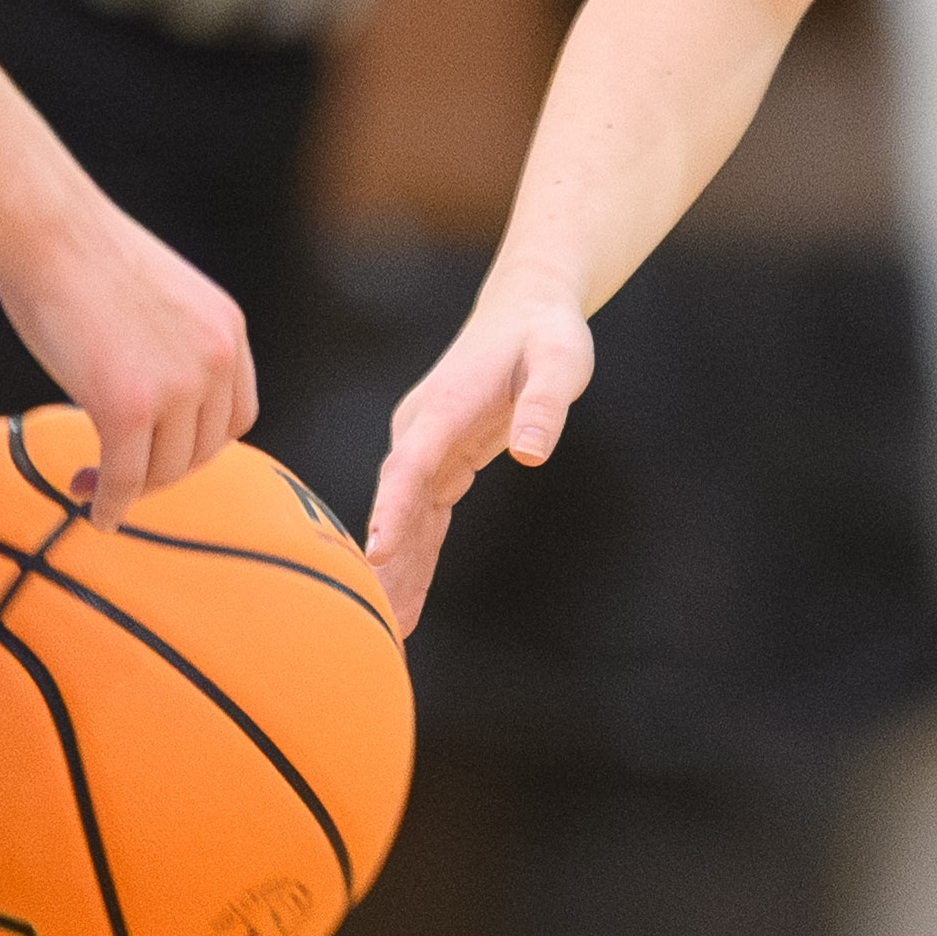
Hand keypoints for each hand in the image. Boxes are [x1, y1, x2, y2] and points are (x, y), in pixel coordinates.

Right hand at [0, 197, 252, 528]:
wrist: (47, 230)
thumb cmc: (82, 254)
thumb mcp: (162, 298)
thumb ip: (174, 346)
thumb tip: (156, 399)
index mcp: (226, 329)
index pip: (236, 417)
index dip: (198, 446)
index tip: (161, 454)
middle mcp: (214, 359)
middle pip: (203, 451)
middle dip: (161, 471)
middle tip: (116, 474)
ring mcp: (175, 386)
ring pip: (165, 470)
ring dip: (131, 488)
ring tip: (93, 484)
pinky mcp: (127, 407)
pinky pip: (124, 478)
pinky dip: (110, 504)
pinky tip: (94, 509)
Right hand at [365, 286, 595, 632]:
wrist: (525, 308)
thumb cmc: (546, 333)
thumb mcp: (562, 360)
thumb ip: (546, 404)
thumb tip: (533, 452)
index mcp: (444, 408)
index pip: (409, 465)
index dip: (391, 509)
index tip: (375, 552)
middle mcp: (422, 429)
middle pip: (397, 500)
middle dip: (388, 558)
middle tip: (379, 619)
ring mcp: (425, 445)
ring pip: (406, 514)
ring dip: (398, 567)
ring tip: (393, 627)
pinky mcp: (439, 458)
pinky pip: (423, 513)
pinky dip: (415, 553)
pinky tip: (408, 597)